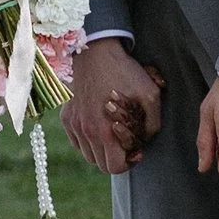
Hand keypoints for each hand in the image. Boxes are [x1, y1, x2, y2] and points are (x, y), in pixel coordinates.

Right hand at [63, 37, 162, 174]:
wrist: (96, 51)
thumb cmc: (124, 72)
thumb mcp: (150, 95)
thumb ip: (153, 124)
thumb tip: (145, 140)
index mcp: (106, 131)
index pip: (114, 168)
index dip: (129, 163)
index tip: (136, 149)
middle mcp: (86, 132)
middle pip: (101, 165)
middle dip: (116, 158)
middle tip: (126, 143)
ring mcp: (74, 125)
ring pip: (88, 155)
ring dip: (102, 151)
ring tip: (113, 134)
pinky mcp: (66, 117)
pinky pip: (77, 142)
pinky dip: (89, 140)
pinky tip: (100, 125)